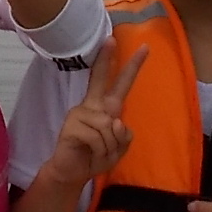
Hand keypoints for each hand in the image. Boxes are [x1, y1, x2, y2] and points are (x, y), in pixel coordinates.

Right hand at [35, 47, 147, 191]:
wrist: (73, 172)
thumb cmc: (95, 156)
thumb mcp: (119, 147)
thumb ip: (124, 134)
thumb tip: (116, 121)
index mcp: (104, 107)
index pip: (118, 83)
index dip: (129, 66)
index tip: (139, 46)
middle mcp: (91, 106)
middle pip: (100, 79)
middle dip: (107, 59)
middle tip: (111, 39)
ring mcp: (80, 114)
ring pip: (110, 125)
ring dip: (110, 146)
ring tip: (100, 153)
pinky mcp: (72, 126)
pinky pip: (99, 138)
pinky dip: (101, 151)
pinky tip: (92, 154)